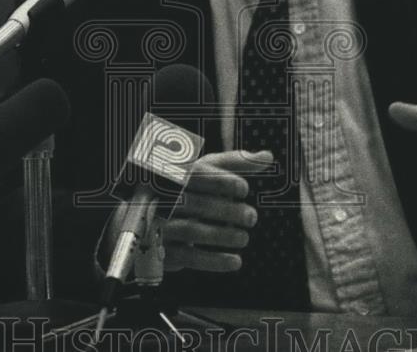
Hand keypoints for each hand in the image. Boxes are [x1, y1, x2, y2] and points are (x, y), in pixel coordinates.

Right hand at [161, 150, 271, 272]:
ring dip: (223, 236)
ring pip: (193, 231)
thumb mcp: (207, 169)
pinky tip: (235, 260)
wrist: (150, 214)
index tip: (243, 189)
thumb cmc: (187, 186)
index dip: (222, 181)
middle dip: (229, 211)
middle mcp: (164, 198)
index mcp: (175, 173)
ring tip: (244, 237)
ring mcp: (161, 224)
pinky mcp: (163, 250)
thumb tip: (267, 156)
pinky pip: (189, 257)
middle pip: (197, 204)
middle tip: (251, 217)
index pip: (197, 175)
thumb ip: (236, 162)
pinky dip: (215, 261)